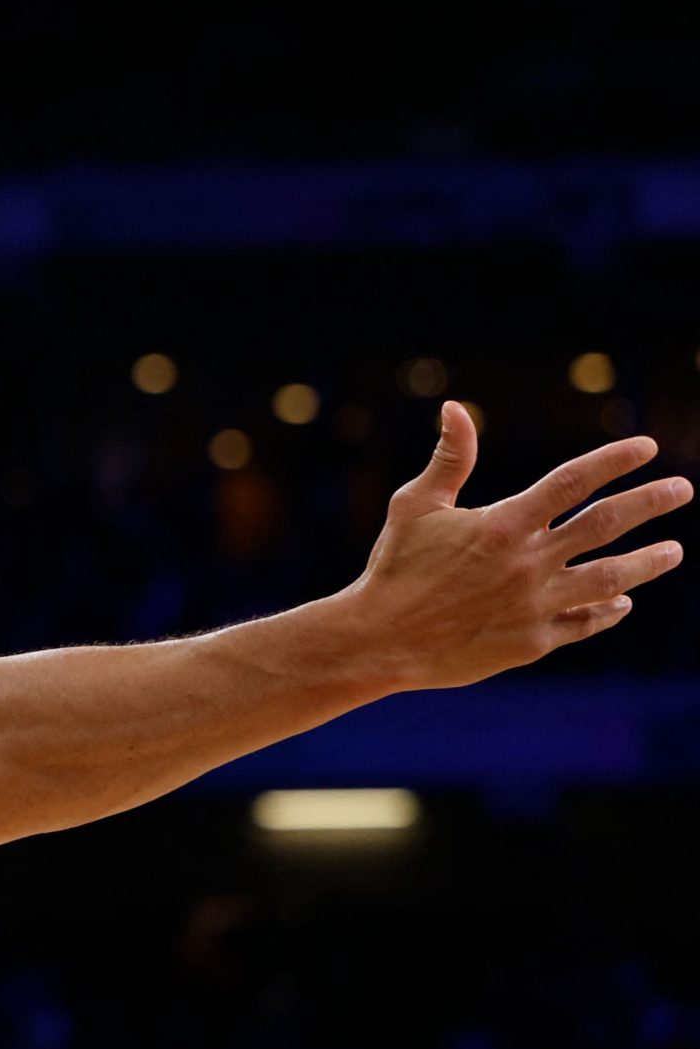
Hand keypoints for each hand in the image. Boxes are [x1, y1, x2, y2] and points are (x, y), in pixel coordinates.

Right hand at [349, 402, 687, 689]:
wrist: (378, 641)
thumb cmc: (392, 568)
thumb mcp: (415, 506)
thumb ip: (450, 458)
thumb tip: (455, 406)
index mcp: (503, 524)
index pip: (574, 482)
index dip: (615, 460)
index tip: (647, 448)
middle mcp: (528, 563)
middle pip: (607, 525)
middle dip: (651, 503)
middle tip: (682, 489)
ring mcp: (535, 605)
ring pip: (610, 579)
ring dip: (648, 562)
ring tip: (673, 551)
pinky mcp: (532, 642)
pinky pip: (583, 623)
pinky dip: (608, 611)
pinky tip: (622, 601)